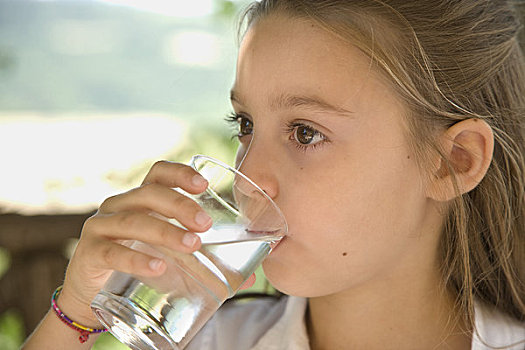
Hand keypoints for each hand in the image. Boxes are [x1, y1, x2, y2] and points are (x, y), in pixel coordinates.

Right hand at [58, 161, 211, 326]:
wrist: (94, 299)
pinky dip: (136, 259)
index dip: (180, 173)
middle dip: (180, 205)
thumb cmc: (139, 269)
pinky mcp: (89, 254)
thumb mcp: (170, 257)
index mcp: (140, 200)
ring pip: (134, 221)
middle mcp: (119, 207)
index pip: (158, 174)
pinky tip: (157, 267)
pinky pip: (112, 252)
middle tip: (205, 224)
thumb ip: (205, 261)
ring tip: (192, 246)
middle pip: (149, 194)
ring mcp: (101, 228)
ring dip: (166, 232)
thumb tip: (249, 276)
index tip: (204, 185)